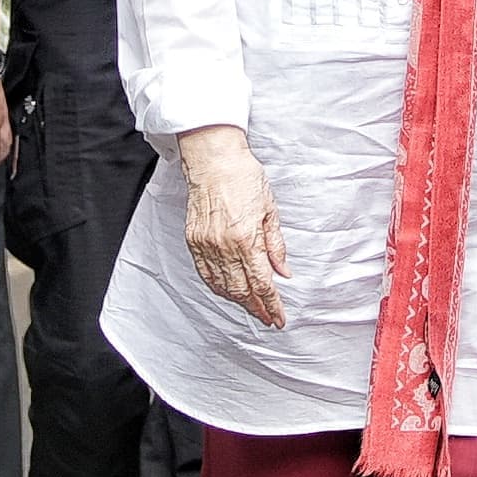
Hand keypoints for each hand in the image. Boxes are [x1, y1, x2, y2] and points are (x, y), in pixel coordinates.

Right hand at [177, 123, 288, 326]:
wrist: (213, 159)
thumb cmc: (243, 177)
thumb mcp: (270, 209)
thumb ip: (275, 244)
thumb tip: (283, 271)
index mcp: (246, 238)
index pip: (261, 283)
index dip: (271, 304)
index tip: (279, 317)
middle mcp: (224, 245)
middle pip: (241, 290)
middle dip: (256, 308)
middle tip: (267, 317)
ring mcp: (206, 244)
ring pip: (222, 286)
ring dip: (238, 301)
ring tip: (251, 307)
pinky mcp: (193, 240)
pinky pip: (204, 273)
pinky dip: (217, 287)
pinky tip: (227, 292)